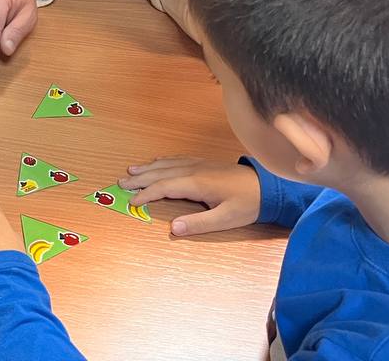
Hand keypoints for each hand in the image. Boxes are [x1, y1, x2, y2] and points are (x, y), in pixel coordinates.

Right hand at [120, 157, 260, 236]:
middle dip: (140, 179)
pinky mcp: (204, 163)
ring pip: (167, 164)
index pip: (163, 187)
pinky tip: (157, 162)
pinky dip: (162, 161)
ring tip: (131, 171)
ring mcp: (199, 164)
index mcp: (196, 183)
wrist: (268, 185)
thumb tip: (173, 228)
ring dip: (148, 168)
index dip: (146, 194)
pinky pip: (177, 159)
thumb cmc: (248, 204)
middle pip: (160, 173)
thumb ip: (198, 223)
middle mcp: (193, 170)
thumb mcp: (226, 219)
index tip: (132, 201)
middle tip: (120, 183)